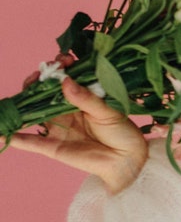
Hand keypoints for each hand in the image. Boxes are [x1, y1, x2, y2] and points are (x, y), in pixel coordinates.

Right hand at [8, 76, 148, 193]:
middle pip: (43, 93)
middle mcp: (66, 110)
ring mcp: (57, 127)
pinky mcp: (53, 146)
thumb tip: (65, 81)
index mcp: (80, 98)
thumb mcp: (107, 112)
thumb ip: (86, 98)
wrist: (127, 161)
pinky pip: (30, 142)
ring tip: (17, 97)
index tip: (61, 60)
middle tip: (40, 75)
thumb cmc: (122, 132)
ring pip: (33, 113)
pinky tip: (1, 133)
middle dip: (38, 81)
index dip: (58, 67)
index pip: (63, 78)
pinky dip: (14, 138)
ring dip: (21, 105)